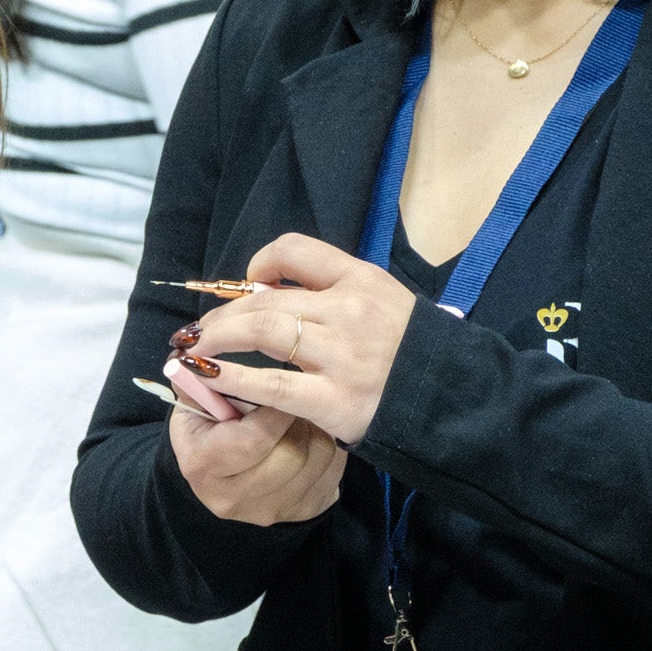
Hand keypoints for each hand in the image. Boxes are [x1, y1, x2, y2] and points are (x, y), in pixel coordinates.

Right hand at [168, 390, 347, 526]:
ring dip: (318, 429)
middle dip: (298, 418)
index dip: (273, 407)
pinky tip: (316, 434)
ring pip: (318, 460)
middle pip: (291, 454)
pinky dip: (331, 448)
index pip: (253, 438)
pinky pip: (333, 474)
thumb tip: (195, 352)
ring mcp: (268, 511)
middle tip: (297, 397)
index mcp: (202, 466)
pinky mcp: (300, 512)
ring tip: (304, 413)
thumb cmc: (211, 427)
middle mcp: (232, 498)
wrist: (224, 474)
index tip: (281, 382)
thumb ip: (198, 381)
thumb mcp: (195, 404)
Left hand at [172, 235, 417, 447]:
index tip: (248, 283)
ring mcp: (341, 356)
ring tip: (194, 351)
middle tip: (199, 330)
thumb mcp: (386, 303)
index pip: (295, 249)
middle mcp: (349, 311)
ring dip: (217, 339)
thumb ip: (338, 293)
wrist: (457, 400)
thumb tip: (275, 291)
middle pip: (265, 299)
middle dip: (222, 314)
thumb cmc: (415, 354)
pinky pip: (271, 385)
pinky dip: (232, 378)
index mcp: (361, 280)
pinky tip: (208, 378)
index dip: (260, 264)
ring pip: (261, 331)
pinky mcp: (335, 400)